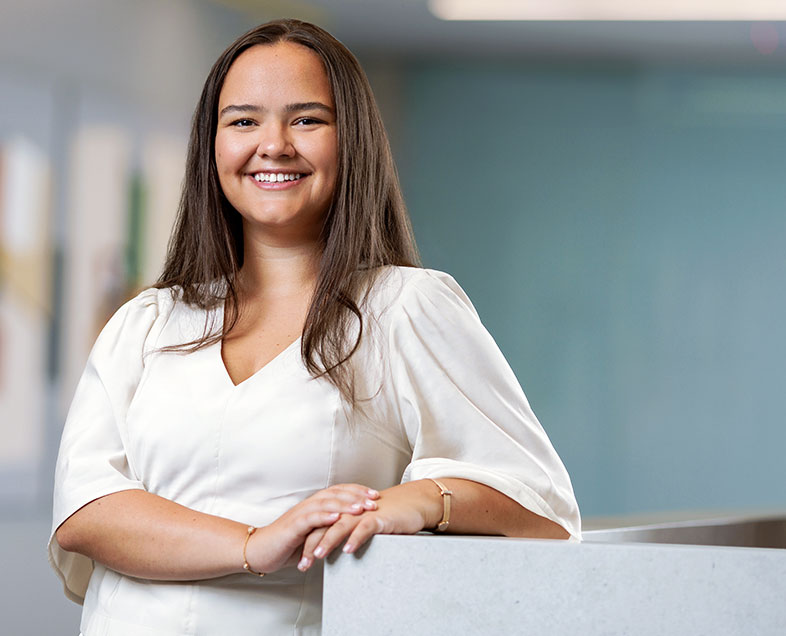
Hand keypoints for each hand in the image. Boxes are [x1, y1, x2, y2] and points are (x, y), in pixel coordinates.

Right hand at [244, 484, 378, 573]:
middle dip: (357, 495)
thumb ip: (330, 529)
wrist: (260, 550)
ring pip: (326, 503)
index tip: (376, 495)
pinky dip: (325, 516)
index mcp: (315, 505)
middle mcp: (309, 505)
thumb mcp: (314, 534)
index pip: (340, 492)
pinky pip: (310, 518)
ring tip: (362, 508)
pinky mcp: (293, 526)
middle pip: (336, 493)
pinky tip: (337, 517)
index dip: (358, 491)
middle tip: (375, 500)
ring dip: (345, 504)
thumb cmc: (287, 544)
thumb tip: (353, 532)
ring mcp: (300, 514)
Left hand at [296, 480, 440, 571]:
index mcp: (343, 514)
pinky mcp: (377, 518)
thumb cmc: (386, 516)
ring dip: (327, 541)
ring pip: (340, 527)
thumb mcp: (362, 524)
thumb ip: (348, 533)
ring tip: (317, 555)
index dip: (307, 544)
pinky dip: (355, 538)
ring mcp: (362, 514)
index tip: (299, 562)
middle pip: (324, 528)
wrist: (410, 503)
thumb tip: (334, 553)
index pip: (319, 528)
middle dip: (311, 546)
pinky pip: (364, 528)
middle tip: (302, 565)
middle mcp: (349, 512)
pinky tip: (349, 550)